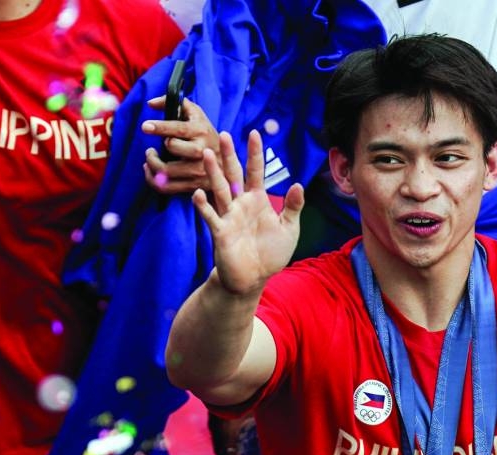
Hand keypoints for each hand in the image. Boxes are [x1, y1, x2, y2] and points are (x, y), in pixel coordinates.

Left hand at [142, 97, 219, 193]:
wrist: (227, 162)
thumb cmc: (205, 134)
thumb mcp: (196, 114)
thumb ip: (175, 102)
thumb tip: (151, 104)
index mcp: (202, 131)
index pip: (179, 128)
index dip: (160, 127)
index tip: (145, 126)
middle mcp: (202, 151)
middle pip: (173, 148)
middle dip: (157, 148)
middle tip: (150, 150)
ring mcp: (199, 170)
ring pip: (167, 171)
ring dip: (152, 165)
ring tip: (150, 158)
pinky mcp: (194, 185)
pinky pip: (167, 187)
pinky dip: (153, 180)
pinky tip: (151, 171)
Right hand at [194, 130, 303, 295]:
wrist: (253, 278)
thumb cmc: (271, 253)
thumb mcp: (289, 229)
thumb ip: (293, 207)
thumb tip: (298, 184)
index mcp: (258, 200)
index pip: (256, 171)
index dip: (255, 153)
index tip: (253, 133)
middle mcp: (240, 204)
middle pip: (234, 174)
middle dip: (229, 155)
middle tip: (224, 134)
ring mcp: (228, 216)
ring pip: (219, 189)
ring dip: (212, 173)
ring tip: (205, 154)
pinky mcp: (220, 232)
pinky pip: (211, 216)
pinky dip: (203, 206)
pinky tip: (198, 193)